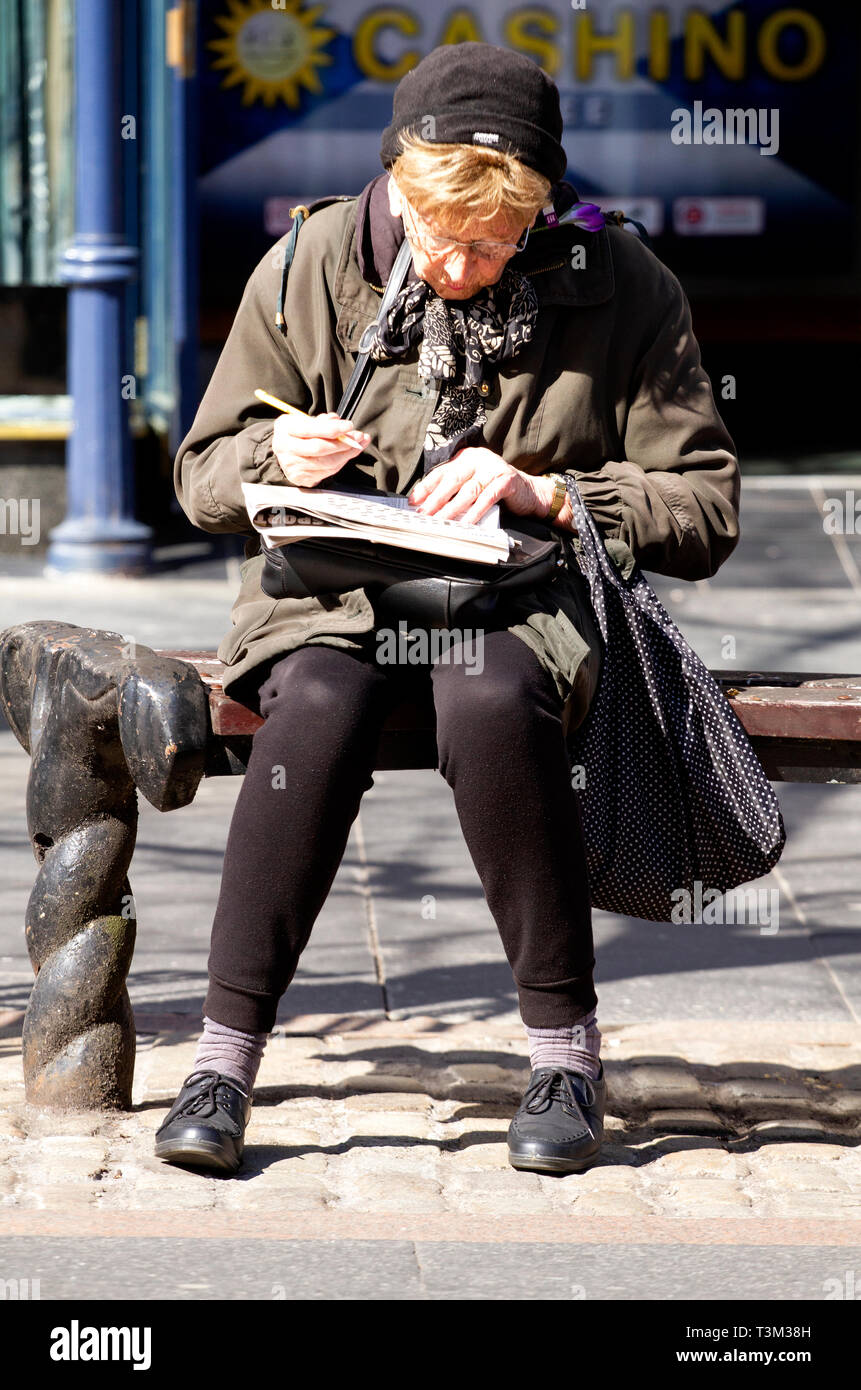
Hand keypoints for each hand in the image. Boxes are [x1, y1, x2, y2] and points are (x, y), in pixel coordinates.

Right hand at [272, 411, 370, 486]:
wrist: (283, 449)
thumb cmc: (297, 432)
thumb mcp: (305, 419)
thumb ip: (321, 420)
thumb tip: (336, 420)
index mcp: (286, 429)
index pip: (311, 430)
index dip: (332, 429)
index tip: (349, 425)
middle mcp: (286, 448)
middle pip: (319, 448)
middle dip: (343, 443)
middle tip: (358, 437)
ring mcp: (293, 466)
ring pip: (326, 463)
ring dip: (347, 454)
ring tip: (358, 445)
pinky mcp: (301, 478)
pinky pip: (327, 472)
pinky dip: (341, 462)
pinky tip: (347, 454)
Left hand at [408, 447, 550, 524]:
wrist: (530, 492)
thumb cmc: (496, 489)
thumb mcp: (473, 485)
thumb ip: (455, 490)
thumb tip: (428, 505)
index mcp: (466, 457)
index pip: (441, 472)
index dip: (426, 487)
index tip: (413, 501)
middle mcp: (478, 459)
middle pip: (452, 480)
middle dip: (435, 499)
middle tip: (423, 514)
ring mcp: (493, 468)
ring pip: (468, 490)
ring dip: (452, 508)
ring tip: (440, 521)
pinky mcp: (506, 481)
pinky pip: (487, 498)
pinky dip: (475, 512)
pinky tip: (465, 522)